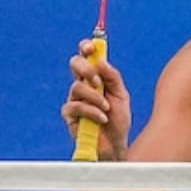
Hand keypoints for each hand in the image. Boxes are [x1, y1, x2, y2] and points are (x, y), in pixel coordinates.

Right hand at [62, 39, 132, 159]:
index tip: (90, 46)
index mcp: (96, 78)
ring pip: (77, 86)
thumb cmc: (119, 120)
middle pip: (75, 64)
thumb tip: (101, 61)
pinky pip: (75, 106)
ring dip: (95, 97)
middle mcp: (83, 85)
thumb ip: (113, 77)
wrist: (115, 144)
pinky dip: (91, 111)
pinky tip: (102, 118)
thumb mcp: (121, 95)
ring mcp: (74, 99)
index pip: (87, 57)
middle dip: (87, 69)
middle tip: (98, 81)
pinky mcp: (69, 115)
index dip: (86, 47)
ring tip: (106, 108)